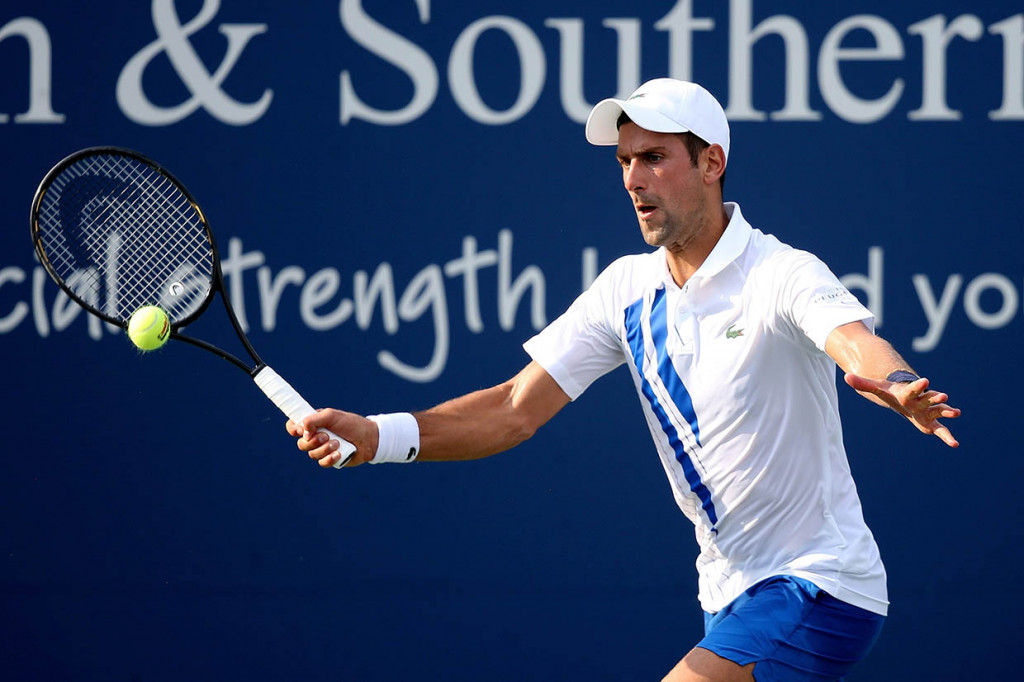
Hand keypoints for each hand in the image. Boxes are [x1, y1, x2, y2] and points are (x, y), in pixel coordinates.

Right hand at [285, 409, 378, 468]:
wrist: (369, 439)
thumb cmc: (352, 424)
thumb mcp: (332, 416)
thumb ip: (314, 420)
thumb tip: (303, 432)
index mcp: (315, 423)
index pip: (294, 426)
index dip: (293, 429)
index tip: (300, 430)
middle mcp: (316, 436)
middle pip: (301, 444)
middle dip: (313, 441)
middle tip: (327, 435)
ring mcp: (323, 449)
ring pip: (312, 454)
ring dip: (325, 449)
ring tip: (338, 443)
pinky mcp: (330, 460)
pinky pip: (322, 463)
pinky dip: (330, 458)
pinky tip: (339, 454)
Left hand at [844, 373, 960, 447]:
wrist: (906, 398)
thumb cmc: (891, 393)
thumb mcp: (877, 389)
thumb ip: (863, 383)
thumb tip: (846, 376)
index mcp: (909, 393)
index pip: (913, 389)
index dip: (918, 385)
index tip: (925, 380)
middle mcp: (921, 400)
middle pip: (929, 399)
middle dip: (936, 397)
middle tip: (944, 395)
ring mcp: (928, 411)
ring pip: (939, 411)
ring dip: (947, 412)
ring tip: (956, 412)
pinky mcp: (931, 422)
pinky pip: (941, 430)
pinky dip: (947, 436)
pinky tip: (954, 444)